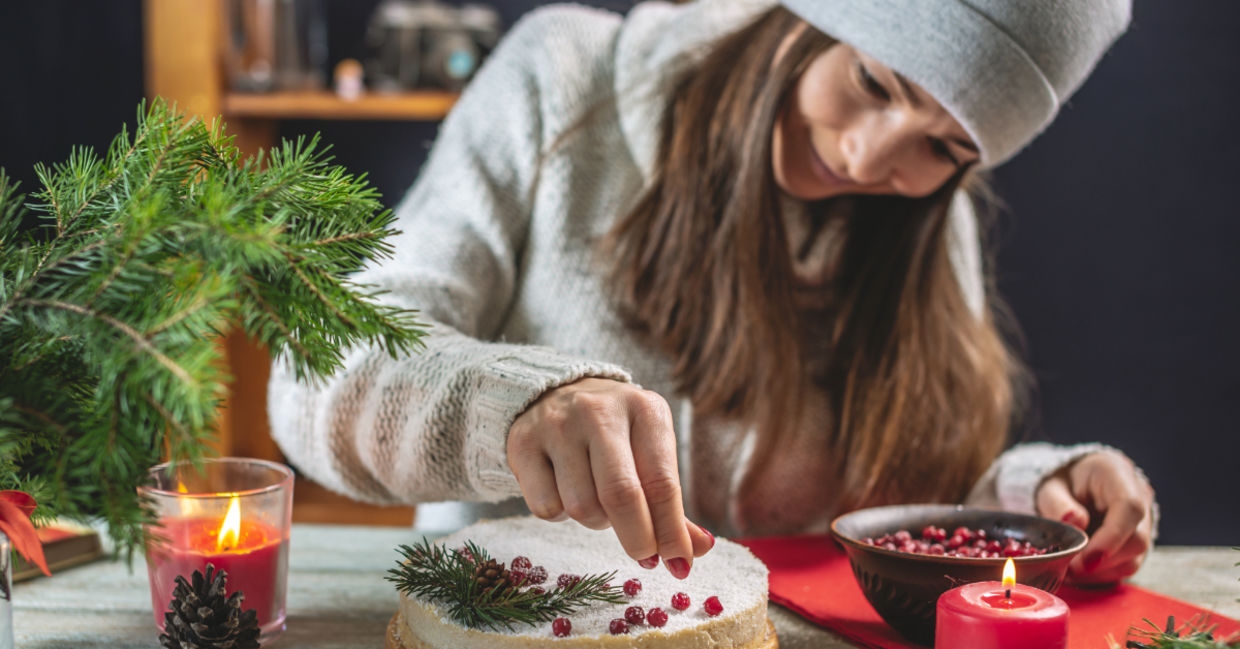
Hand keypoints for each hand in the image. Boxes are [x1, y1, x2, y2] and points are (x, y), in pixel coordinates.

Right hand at [506, 378, 713, 578]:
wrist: (556, 391)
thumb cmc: (616, 433)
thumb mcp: (649, 451)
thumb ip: (671, 503)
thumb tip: (700, 548)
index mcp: (644, 409)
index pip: (661, 481)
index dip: (671, 530)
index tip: (678, 563)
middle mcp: (599, 411)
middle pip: (621, 495)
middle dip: (638, 538)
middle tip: (645, 557)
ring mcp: (557, 424)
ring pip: (582, 506)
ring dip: (596, 521)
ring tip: (598, 501)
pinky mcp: (522, 443)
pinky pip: (545, 508)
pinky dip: (560, 515)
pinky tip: (564, 491)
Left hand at [1035, 450, 1155, 584]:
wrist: (1072, 485)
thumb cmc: (1062, 483)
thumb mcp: (1050, 487)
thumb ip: (1058, 503)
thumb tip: (1076, 522)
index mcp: (1117, 474)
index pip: (1130, 508)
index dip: (1112, 537)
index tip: (1086, 559)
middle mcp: (1140, 498)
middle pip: (1137, 539)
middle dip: (1102, 561)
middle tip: (1069, 569)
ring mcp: (1143, 523)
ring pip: (1134, 558)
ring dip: (1101, 571)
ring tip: (1069, 571)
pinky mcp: (1135, 544)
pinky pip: (1125, 566)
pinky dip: (1102, 574)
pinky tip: (1079, 571)